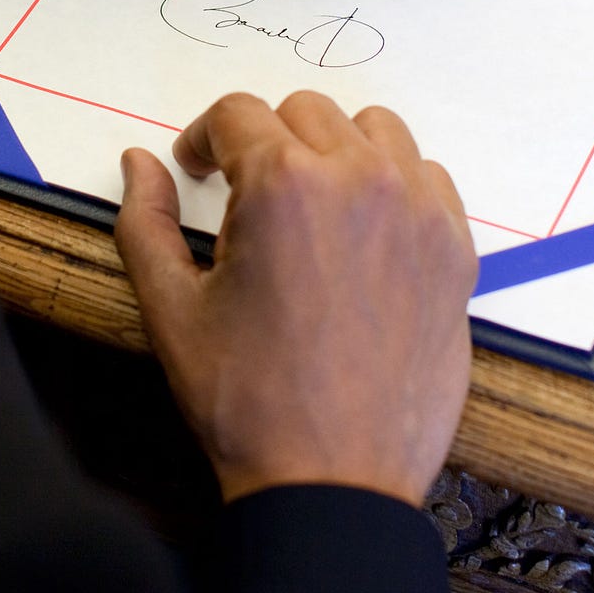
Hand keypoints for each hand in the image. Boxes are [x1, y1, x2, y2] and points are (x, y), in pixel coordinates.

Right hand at [115, 91, 476, 504]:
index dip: (205, 138)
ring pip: (373, 129)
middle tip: (246, 196)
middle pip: (305, 111)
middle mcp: (359, 180)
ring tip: (310, 204)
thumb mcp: (172, 309)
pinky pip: (428, 175)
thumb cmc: (248, 402)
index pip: (238, 113)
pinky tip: (363, 230)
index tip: (198, 169)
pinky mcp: (455, 248)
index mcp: (283, 186)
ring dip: (334, 149)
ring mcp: (417, 211)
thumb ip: (145, 221)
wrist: (334, 481)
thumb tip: (139, 162)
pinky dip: (394, 184)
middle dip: (265, 142)